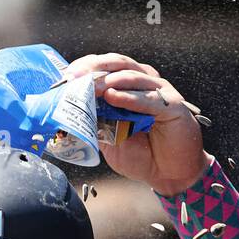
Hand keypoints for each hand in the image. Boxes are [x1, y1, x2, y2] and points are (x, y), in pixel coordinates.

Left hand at [62, 52, 207, 194]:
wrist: (170, 175)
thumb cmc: (143, 155)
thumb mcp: (110, 139)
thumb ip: (95, 123)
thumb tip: (71, 114)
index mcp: (129, 87)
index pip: (106, 67)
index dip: (86, 68)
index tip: (67, 77)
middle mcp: (145, 85)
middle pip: (118, 64)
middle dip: (94, 68)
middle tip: (75, 77)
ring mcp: (159, 93)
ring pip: (132, 76)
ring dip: (108, 80)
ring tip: (90, 87)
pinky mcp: (172, 106)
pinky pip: (148, 98)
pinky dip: (129, 97)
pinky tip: (113, 97)